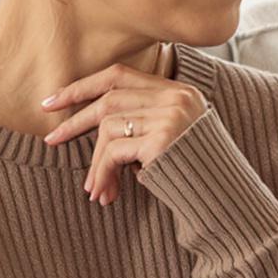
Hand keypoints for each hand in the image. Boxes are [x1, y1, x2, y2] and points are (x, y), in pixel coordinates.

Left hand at [42, 60, 208, 204]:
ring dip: (96, 162)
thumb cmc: (194, 175)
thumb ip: (143, 122)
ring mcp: (170, 117)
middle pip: (109, 99)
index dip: (83, 86)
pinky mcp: (162, 140)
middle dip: (75, 121)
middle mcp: (175, 98)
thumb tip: (90, 123)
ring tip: (95, 189)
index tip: (54, 100)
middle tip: (52, 140)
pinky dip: (102, 173)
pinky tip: (105, 192)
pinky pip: (114, 151)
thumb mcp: (171, 139)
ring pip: (108, 129)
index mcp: (178, 91)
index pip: (119, 75)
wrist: (226, 202)